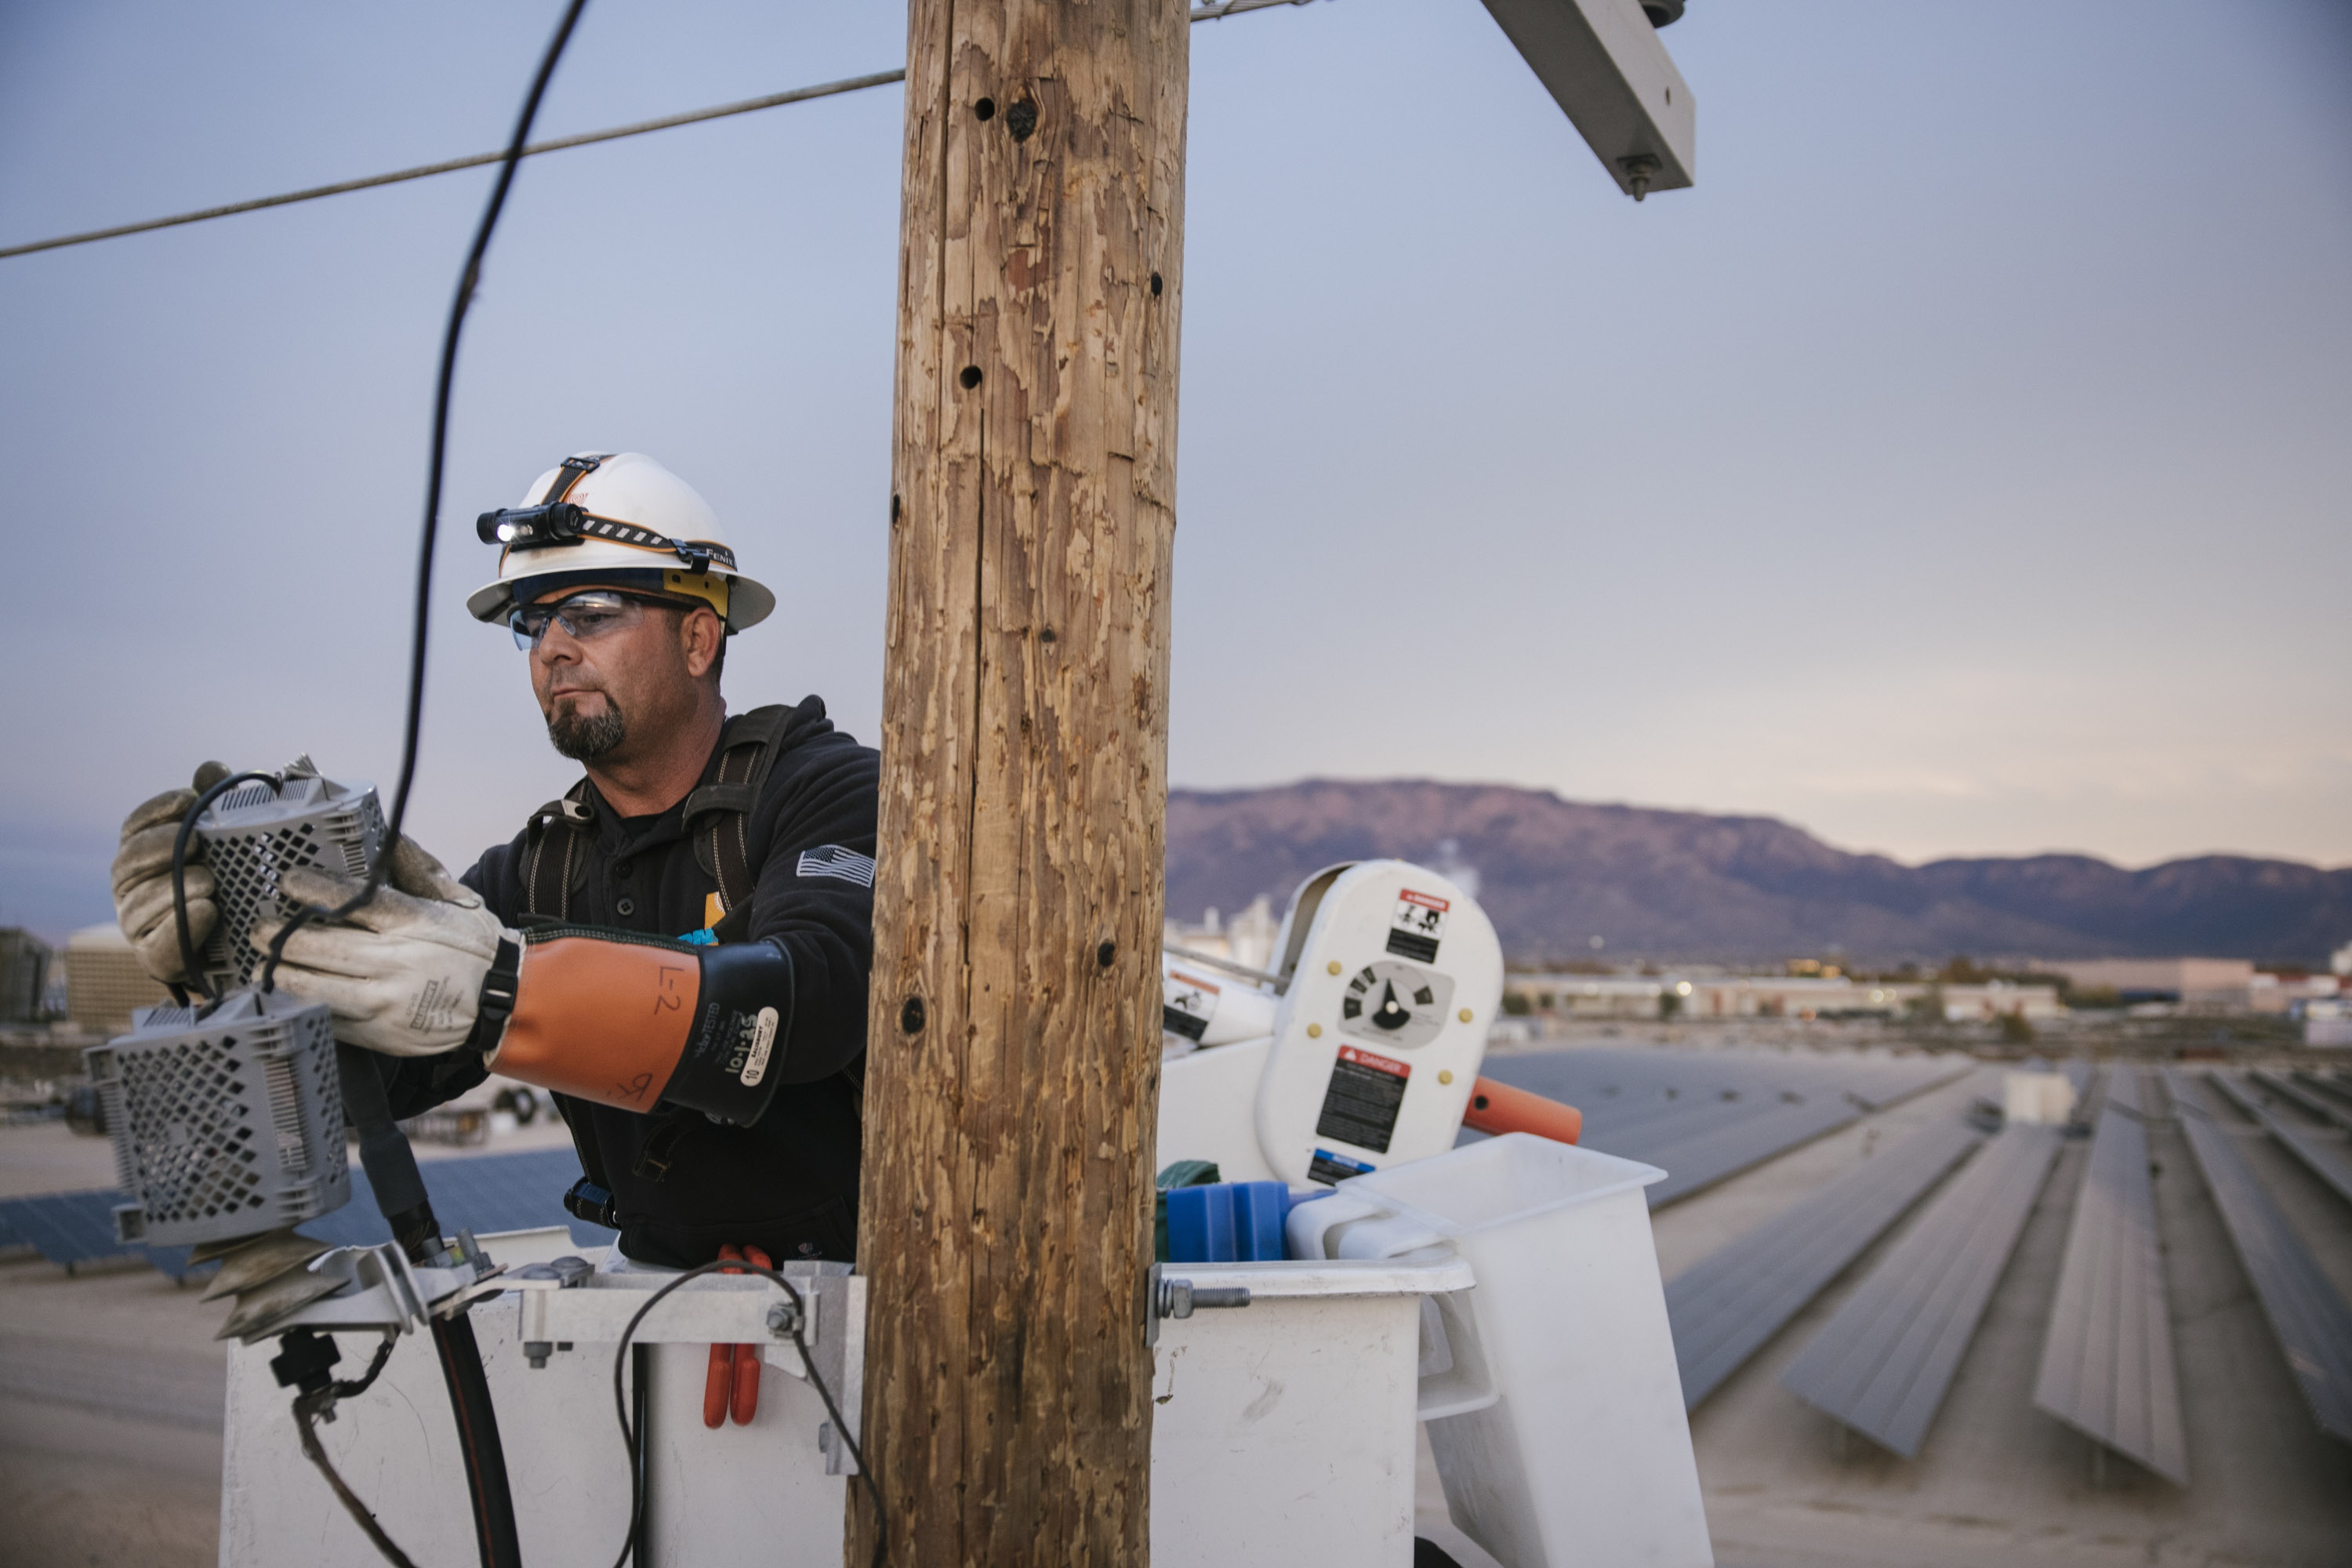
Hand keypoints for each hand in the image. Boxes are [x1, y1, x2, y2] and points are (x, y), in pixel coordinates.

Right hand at [110, 761, 233, 984]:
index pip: (134, 825)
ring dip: (175, 888)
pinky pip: (159, 941)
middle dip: (161, 847)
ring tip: (210, 882)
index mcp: (138, 853)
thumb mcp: (219, 841)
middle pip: (130, 860)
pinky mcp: (153, 955)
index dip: (158, 809)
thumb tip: (211, 767)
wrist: (223, 945)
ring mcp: (135, 921)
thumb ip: (212, 804)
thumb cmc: (215, 879)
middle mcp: (128, 885)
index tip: (188, 799)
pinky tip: (208, 911)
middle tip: (194, 842)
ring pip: (142, 902)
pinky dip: (183, 925)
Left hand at [253, 839, 513, 1056]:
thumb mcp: (457, 901)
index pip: (356, 901)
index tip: (288, 881)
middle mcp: (397, 962)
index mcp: (415, 924)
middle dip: (282, 936)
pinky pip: (329, 1019)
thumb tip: (389, 837)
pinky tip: (287, 996)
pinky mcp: (380, 1034)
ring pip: (316, 988)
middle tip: (260, 929)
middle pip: (323, 947)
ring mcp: (386, 1002)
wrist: (504, 1003)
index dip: (316, 889)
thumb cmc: (475, 948)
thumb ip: (418, 870)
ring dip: (282, 974)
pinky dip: (303, 1006)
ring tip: (262, 965)